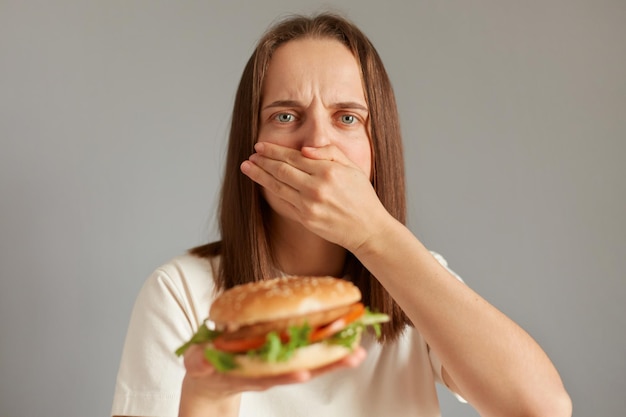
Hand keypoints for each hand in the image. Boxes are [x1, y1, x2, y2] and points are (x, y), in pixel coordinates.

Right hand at [182, 343, 366, 398]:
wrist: (211, 379)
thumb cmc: (207, 365)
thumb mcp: (199, 363)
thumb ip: (199, 361)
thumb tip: (201, 361)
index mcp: (246, 373)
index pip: (269, 375)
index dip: (285, 375)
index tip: (304, 374)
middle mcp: (267, 373)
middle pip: (299, 371)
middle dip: (326, 365)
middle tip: (352, 357)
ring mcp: (276, 368)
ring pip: (309, 365)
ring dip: (334, 358)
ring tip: (359, 351)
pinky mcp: (282, 358)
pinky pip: (308, 355)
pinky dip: (328, 349)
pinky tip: (347, 339)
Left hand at [241, 142, 388, 251]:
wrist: (368, 229)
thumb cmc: (362, 196)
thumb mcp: (352, 168)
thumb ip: (329, 152)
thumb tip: (304, 149)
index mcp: (328, 171)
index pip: (293, 157)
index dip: (274, 151)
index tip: (260, 146)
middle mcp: (316, 188)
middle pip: (281, 170)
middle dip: (262, 161)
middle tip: (250, 156)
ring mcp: (309, 205)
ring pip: (278, 186)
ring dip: (260, 176)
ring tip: (247, 167)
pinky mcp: (305, 219)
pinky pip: (284, 202)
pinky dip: (271, 192)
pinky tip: (263, 185)